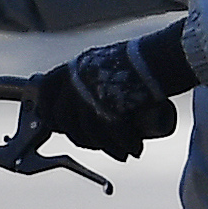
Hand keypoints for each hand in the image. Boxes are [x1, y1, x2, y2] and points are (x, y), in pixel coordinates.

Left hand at [31, 26, 195, 161]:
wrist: (161, 56)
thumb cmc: (141, 60)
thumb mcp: (107, 63)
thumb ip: (94, 77)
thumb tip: (89, 101)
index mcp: (73, 67)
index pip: (46, 93)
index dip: (49, 113)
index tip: (59, 126)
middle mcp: (77, 79)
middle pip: (65, 120)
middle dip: (80, 138)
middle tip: (97, 145)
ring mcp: (91, 93)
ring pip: (88, 132)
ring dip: (105, 147)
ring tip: (123, 152)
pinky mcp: (108, 105)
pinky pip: (111, 134)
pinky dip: (123, 146)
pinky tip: (134, 150)